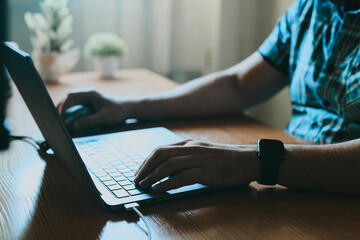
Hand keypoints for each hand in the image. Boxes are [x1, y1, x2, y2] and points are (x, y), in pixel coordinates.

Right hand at [57, 90, 130, 129]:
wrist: (128, 109)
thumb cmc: (117, 112)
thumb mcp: (104, 117)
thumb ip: (89, 121)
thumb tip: (74, 126)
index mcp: (90, 94)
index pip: (71, 96)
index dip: (63, 105)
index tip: (60, 116)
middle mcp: (88, 95)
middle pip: (69, 98)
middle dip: (61, 107)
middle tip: (55, 118)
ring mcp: (89, 99)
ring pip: (73, 103)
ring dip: (65, 110)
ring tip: (59, 120)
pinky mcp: (91, 105)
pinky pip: (78, 108)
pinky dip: (72, 113)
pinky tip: (69, 121)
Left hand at [134, 139, 259, 191]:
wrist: (247, 160)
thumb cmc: (226, 159)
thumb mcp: (203, 154)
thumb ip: (186, 158)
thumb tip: (168, 170)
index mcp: (189, 144)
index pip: (161, 149)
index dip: (146, 161)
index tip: (139, 172)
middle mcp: (191, 148)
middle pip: (160, 154)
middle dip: (145, 167)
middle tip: (136, 180)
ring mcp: (198, 159)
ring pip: (168, 164)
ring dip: (152, 175)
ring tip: (143, 185)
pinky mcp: (205, 171)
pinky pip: (181, 176)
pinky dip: (167, 183)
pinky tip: (159, 188)